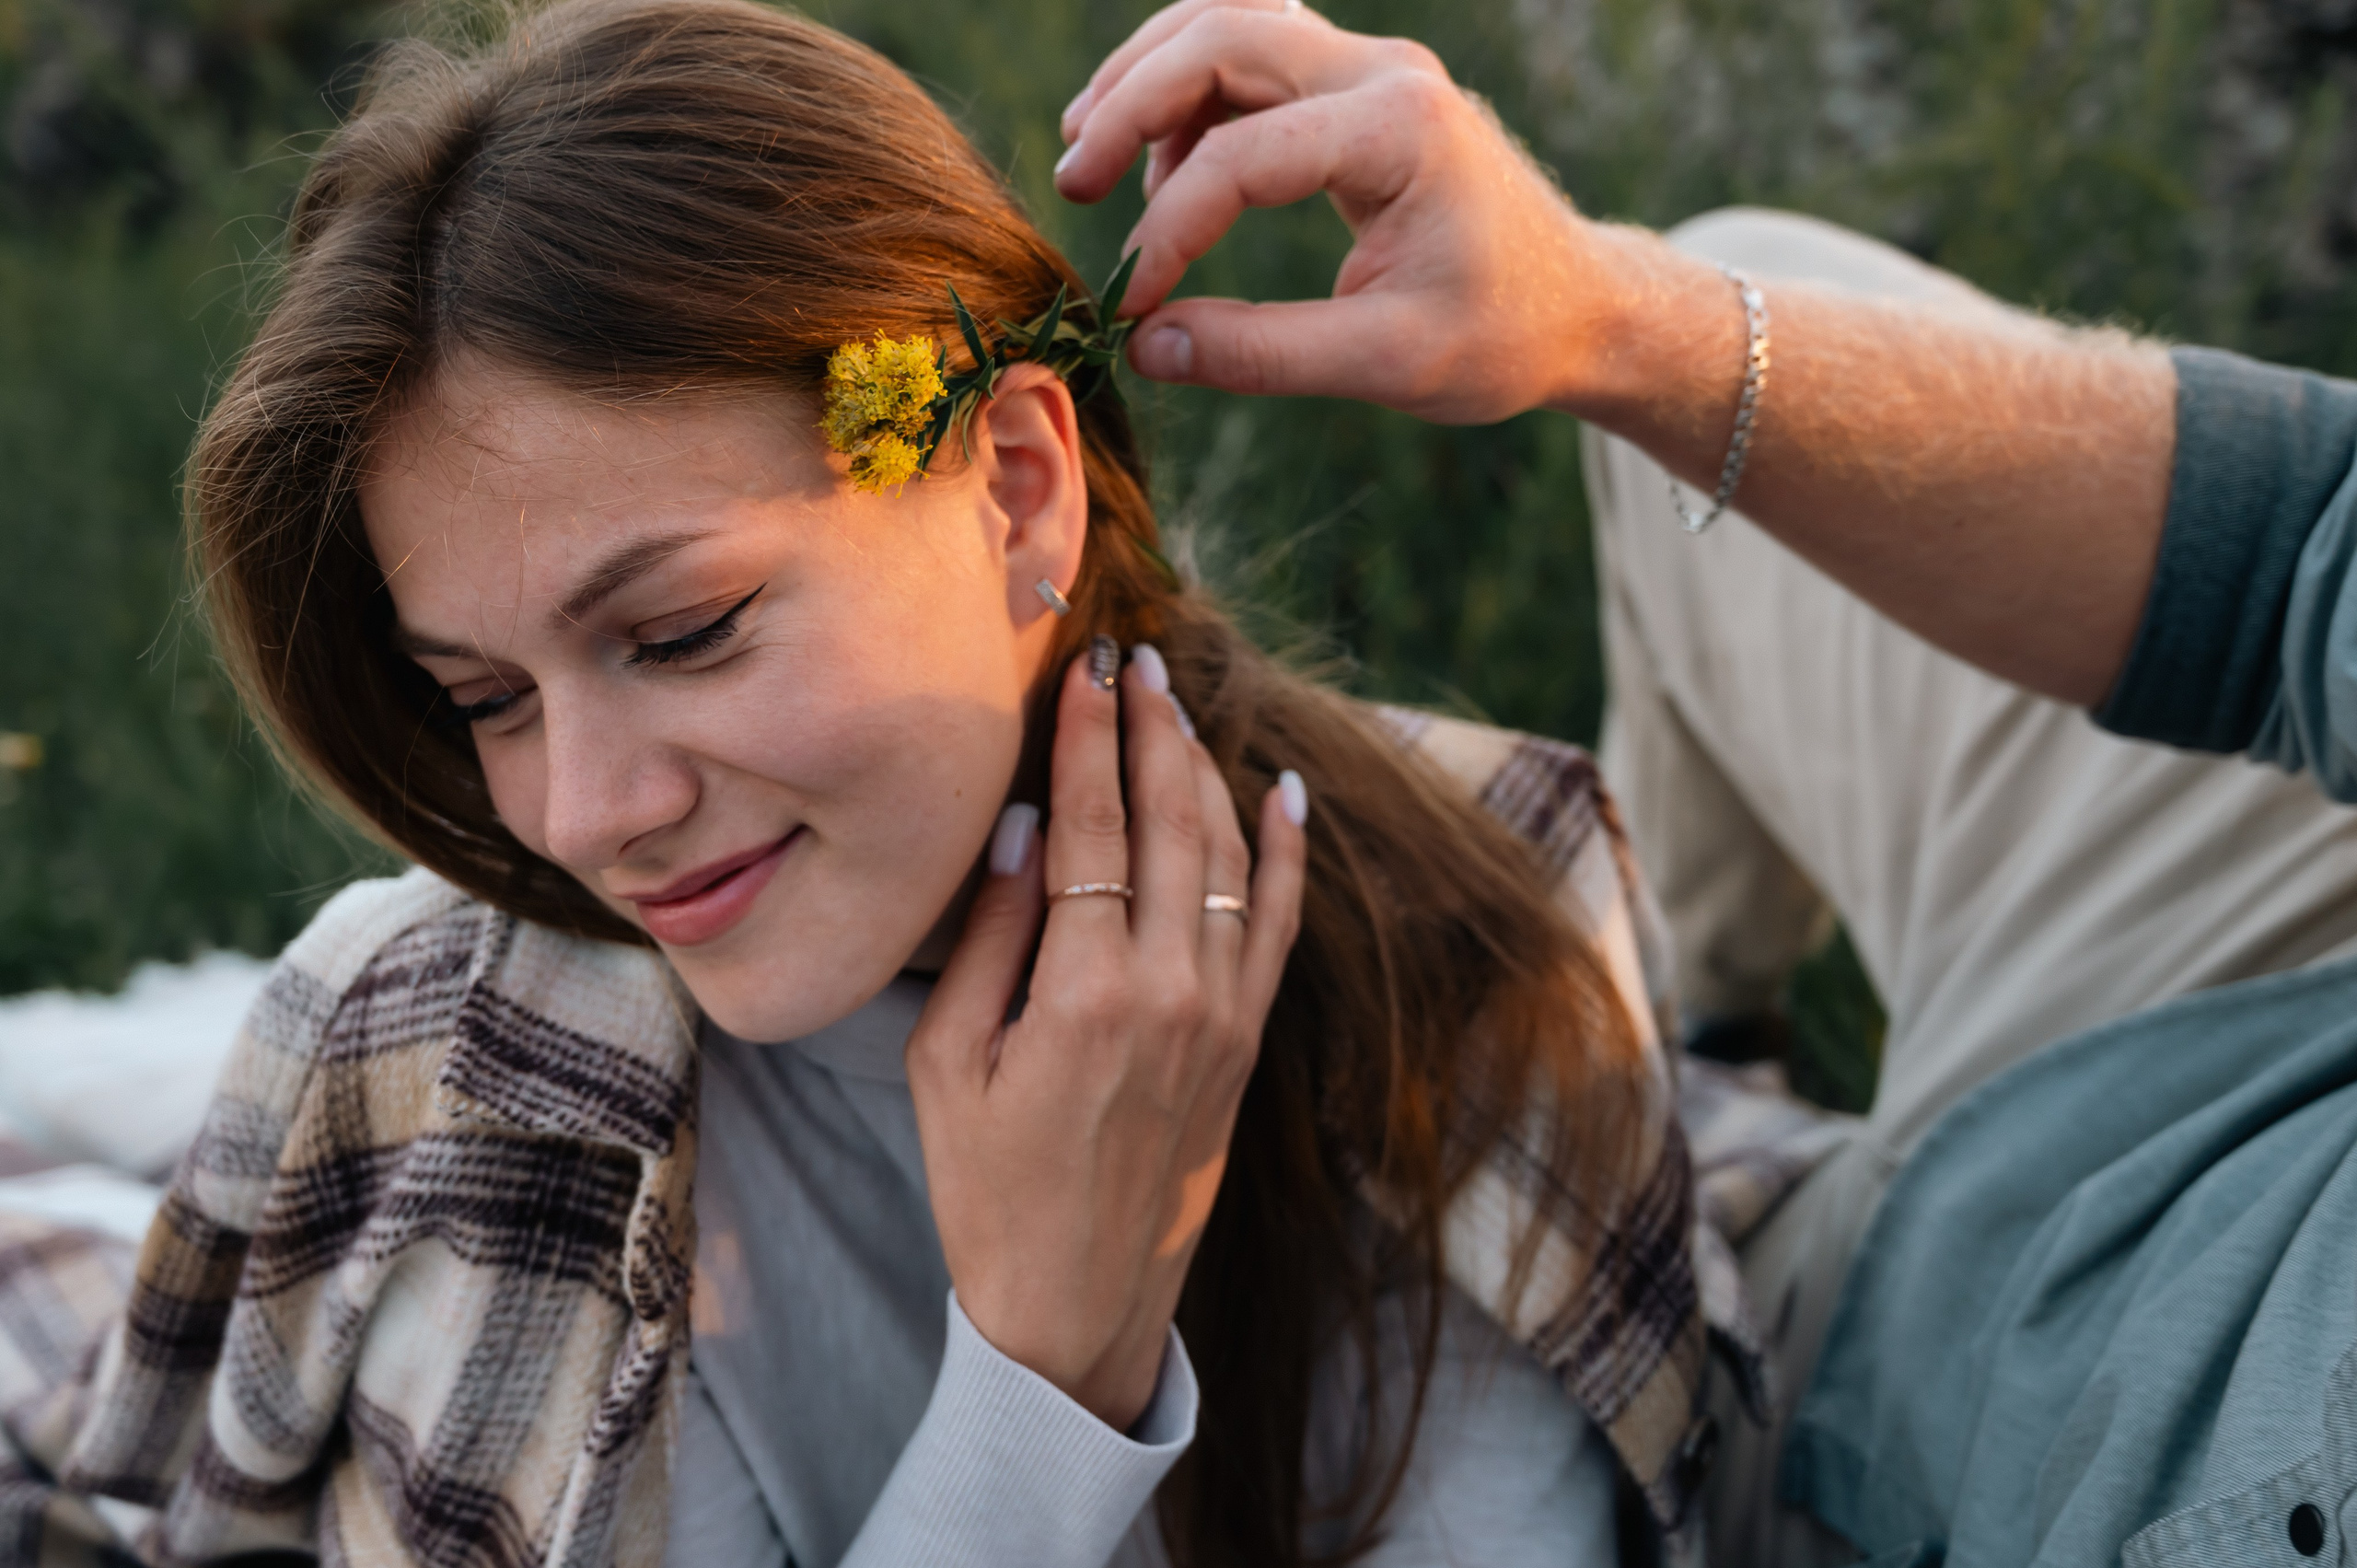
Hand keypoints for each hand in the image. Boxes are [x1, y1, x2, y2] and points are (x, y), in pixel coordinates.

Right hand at [905, 642, 1307, 1430]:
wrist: (1076, 1304)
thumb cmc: (989, 1188)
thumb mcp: (946, 1063)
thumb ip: (990, 937)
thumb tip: (1028, 824)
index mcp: (1083, 992)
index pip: (1091, 825)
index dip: (1088, 736)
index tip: (1086, 668)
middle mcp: (1170, 990)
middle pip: (1168, 821)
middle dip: (1152, 728)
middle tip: (1136, 658)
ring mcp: (1222, 1015)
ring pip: (1227, 858)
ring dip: (1205, 772)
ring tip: (1176, 707)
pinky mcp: (1247, 1041)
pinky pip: (1277, 925)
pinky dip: (1284, 854)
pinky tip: (1281, 793)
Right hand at [1054, 0, 1649, 423]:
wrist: (1582, 306)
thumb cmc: (1503, 337)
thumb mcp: (1387, 363)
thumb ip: (1264, 355)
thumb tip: (1150, 347)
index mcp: (1400, 129)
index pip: (1240, 155)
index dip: (1167, 231)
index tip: (1133, 305)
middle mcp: (1384, 72)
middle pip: (1219, 35)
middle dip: (1130, 102)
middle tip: (1074, 182)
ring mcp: (1371, 68)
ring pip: (1228, 25)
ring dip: (1149, 81)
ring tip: (1095, 158)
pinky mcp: (1358, 88)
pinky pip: (1252, 57)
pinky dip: (1192, 99)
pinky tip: (1167, 177)